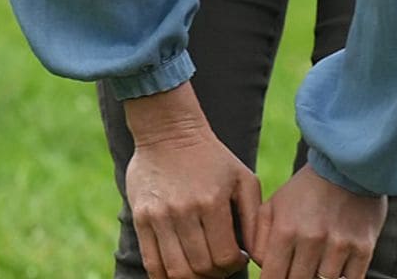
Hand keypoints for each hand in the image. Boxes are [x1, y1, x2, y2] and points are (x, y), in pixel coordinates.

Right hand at [125, 84, 261, 277]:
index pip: (224, 257)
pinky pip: (152, 264)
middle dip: (215, 275)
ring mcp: (160, 216)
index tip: (237, 258)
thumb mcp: (242, 178)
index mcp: (212, 201)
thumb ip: (253, 218)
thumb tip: (256, 255)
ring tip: (201, 268)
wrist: (169, 131)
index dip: (234, 266)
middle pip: (200, 268)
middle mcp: (184, 211)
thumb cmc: (212, 157)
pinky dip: (166, 276)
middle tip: (220, 266)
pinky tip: (180, 267)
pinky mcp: (141, 219)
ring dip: (192, 278)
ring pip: (176, 272)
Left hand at [253, 165, 386, 278]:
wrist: (348, 165)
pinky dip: (343, 278)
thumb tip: (260, 268)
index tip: (278, 275)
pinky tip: (337, 266)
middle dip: (295, 278)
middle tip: (298, 267)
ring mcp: (339, 245)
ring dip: (319, 278)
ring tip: (316, 264)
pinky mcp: (363, 248)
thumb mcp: (274, 205)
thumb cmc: (307, 189)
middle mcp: (312, 239)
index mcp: (286, 229)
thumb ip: (259, 239)